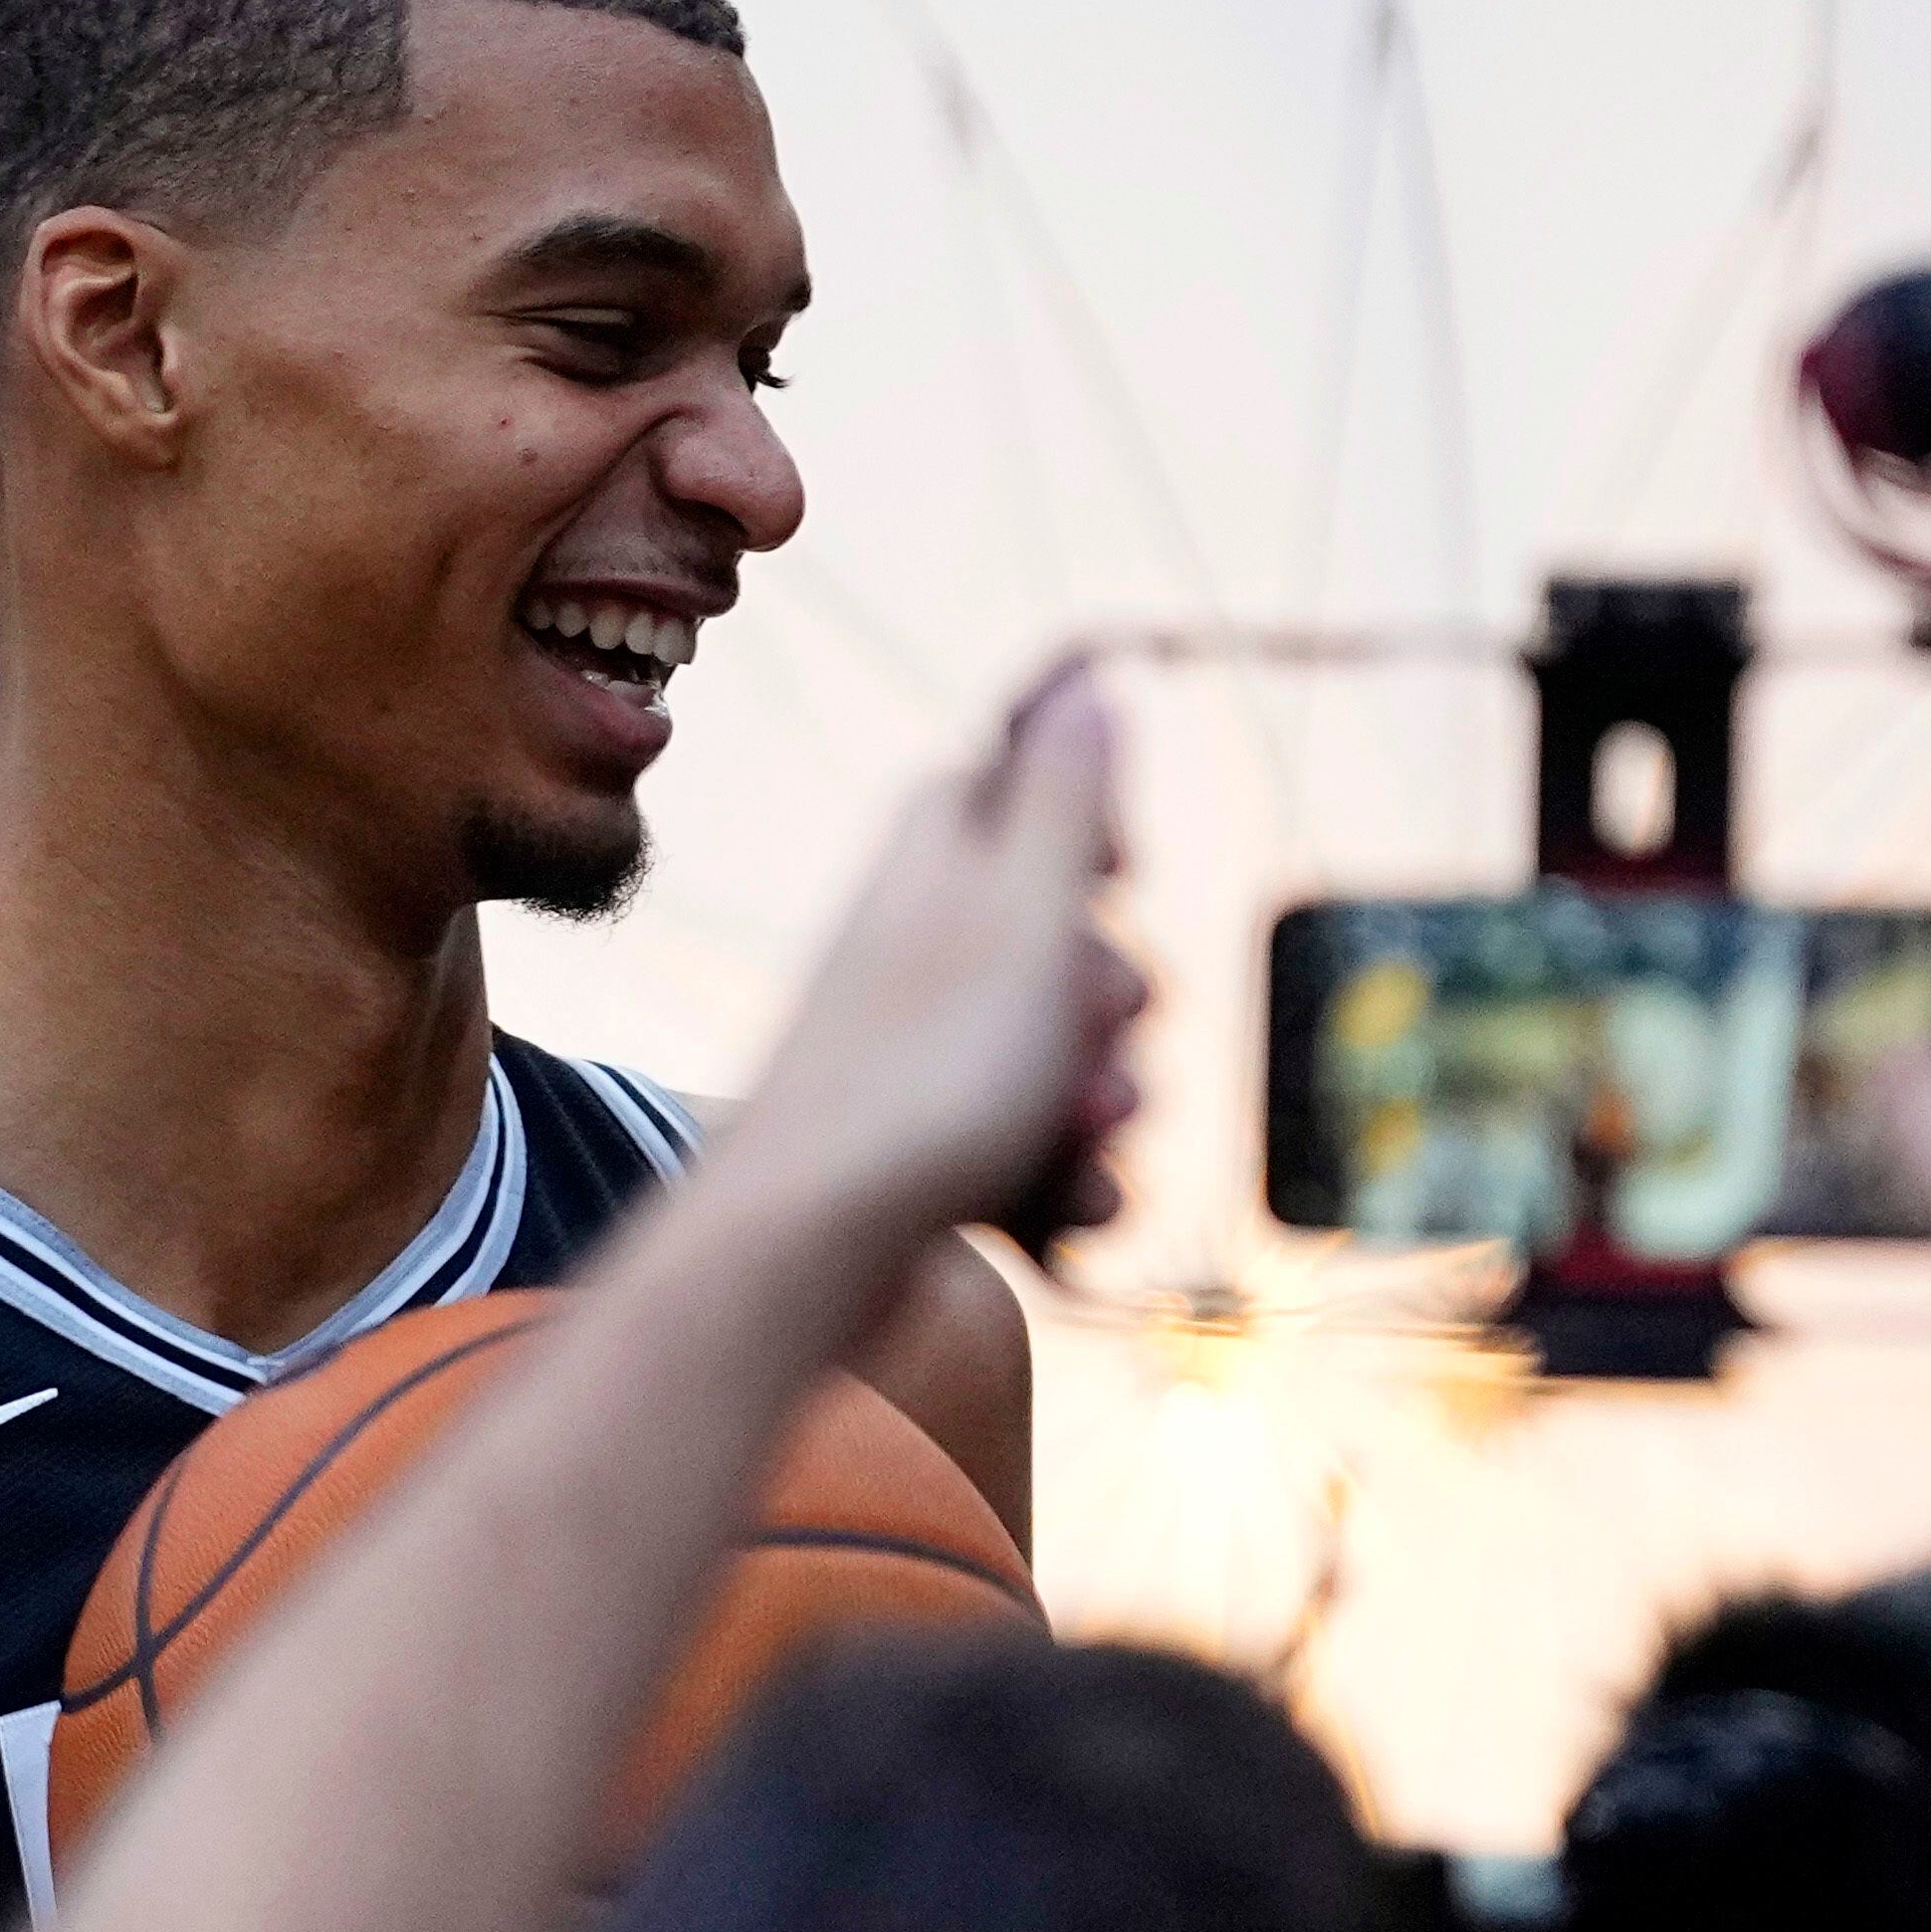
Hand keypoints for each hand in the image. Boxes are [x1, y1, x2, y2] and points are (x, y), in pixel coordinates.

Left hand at [729, 650, 1144, 1252]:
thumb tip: (1087, 680)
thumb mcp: (1019, 910)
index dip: (1084, 814)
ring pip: (1071, 1056)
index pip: (1005, 785)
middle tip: (1087, 1032)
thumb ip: (1062, 797)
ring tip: (1076, 1135)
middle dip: (1115, 997)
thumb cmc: (922, 1072)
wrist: (809, 1251)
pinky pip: (1043, 1151)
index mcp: (930, 868)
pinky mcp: (934, 1157)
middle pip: (1066, 937)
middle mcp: (920, 954)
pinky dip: (1068, 1178)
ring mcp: (926, 1059)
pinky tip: (1062, 1207)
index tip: (1121, 866)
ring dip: (1107, 1101)